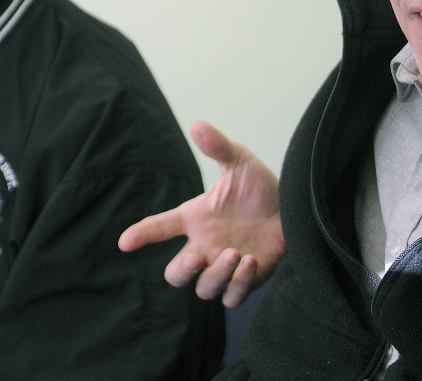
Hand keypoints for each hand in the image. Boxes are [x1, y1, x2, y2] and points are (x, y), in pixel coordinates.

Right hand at [119, 120, 284, 307]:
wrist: (295, 207)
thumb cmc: (261, 186)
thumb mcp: (240, 162)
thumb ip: (218, 146)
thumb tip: (197, 124)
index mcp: (196, 219)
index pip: (161, 227)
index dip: (142, 234)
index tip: (125, 242)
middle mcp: (206, 246)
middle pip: (176, 273)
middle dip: (182, 271)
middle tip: (197, 258)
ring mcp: (224, 266)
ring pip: (203, 288)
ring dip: (216, 275)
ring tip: (237, 254)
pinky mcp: (246, 280)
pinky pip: (232, 297)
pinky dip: (238, 285)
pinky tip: (252, 263)